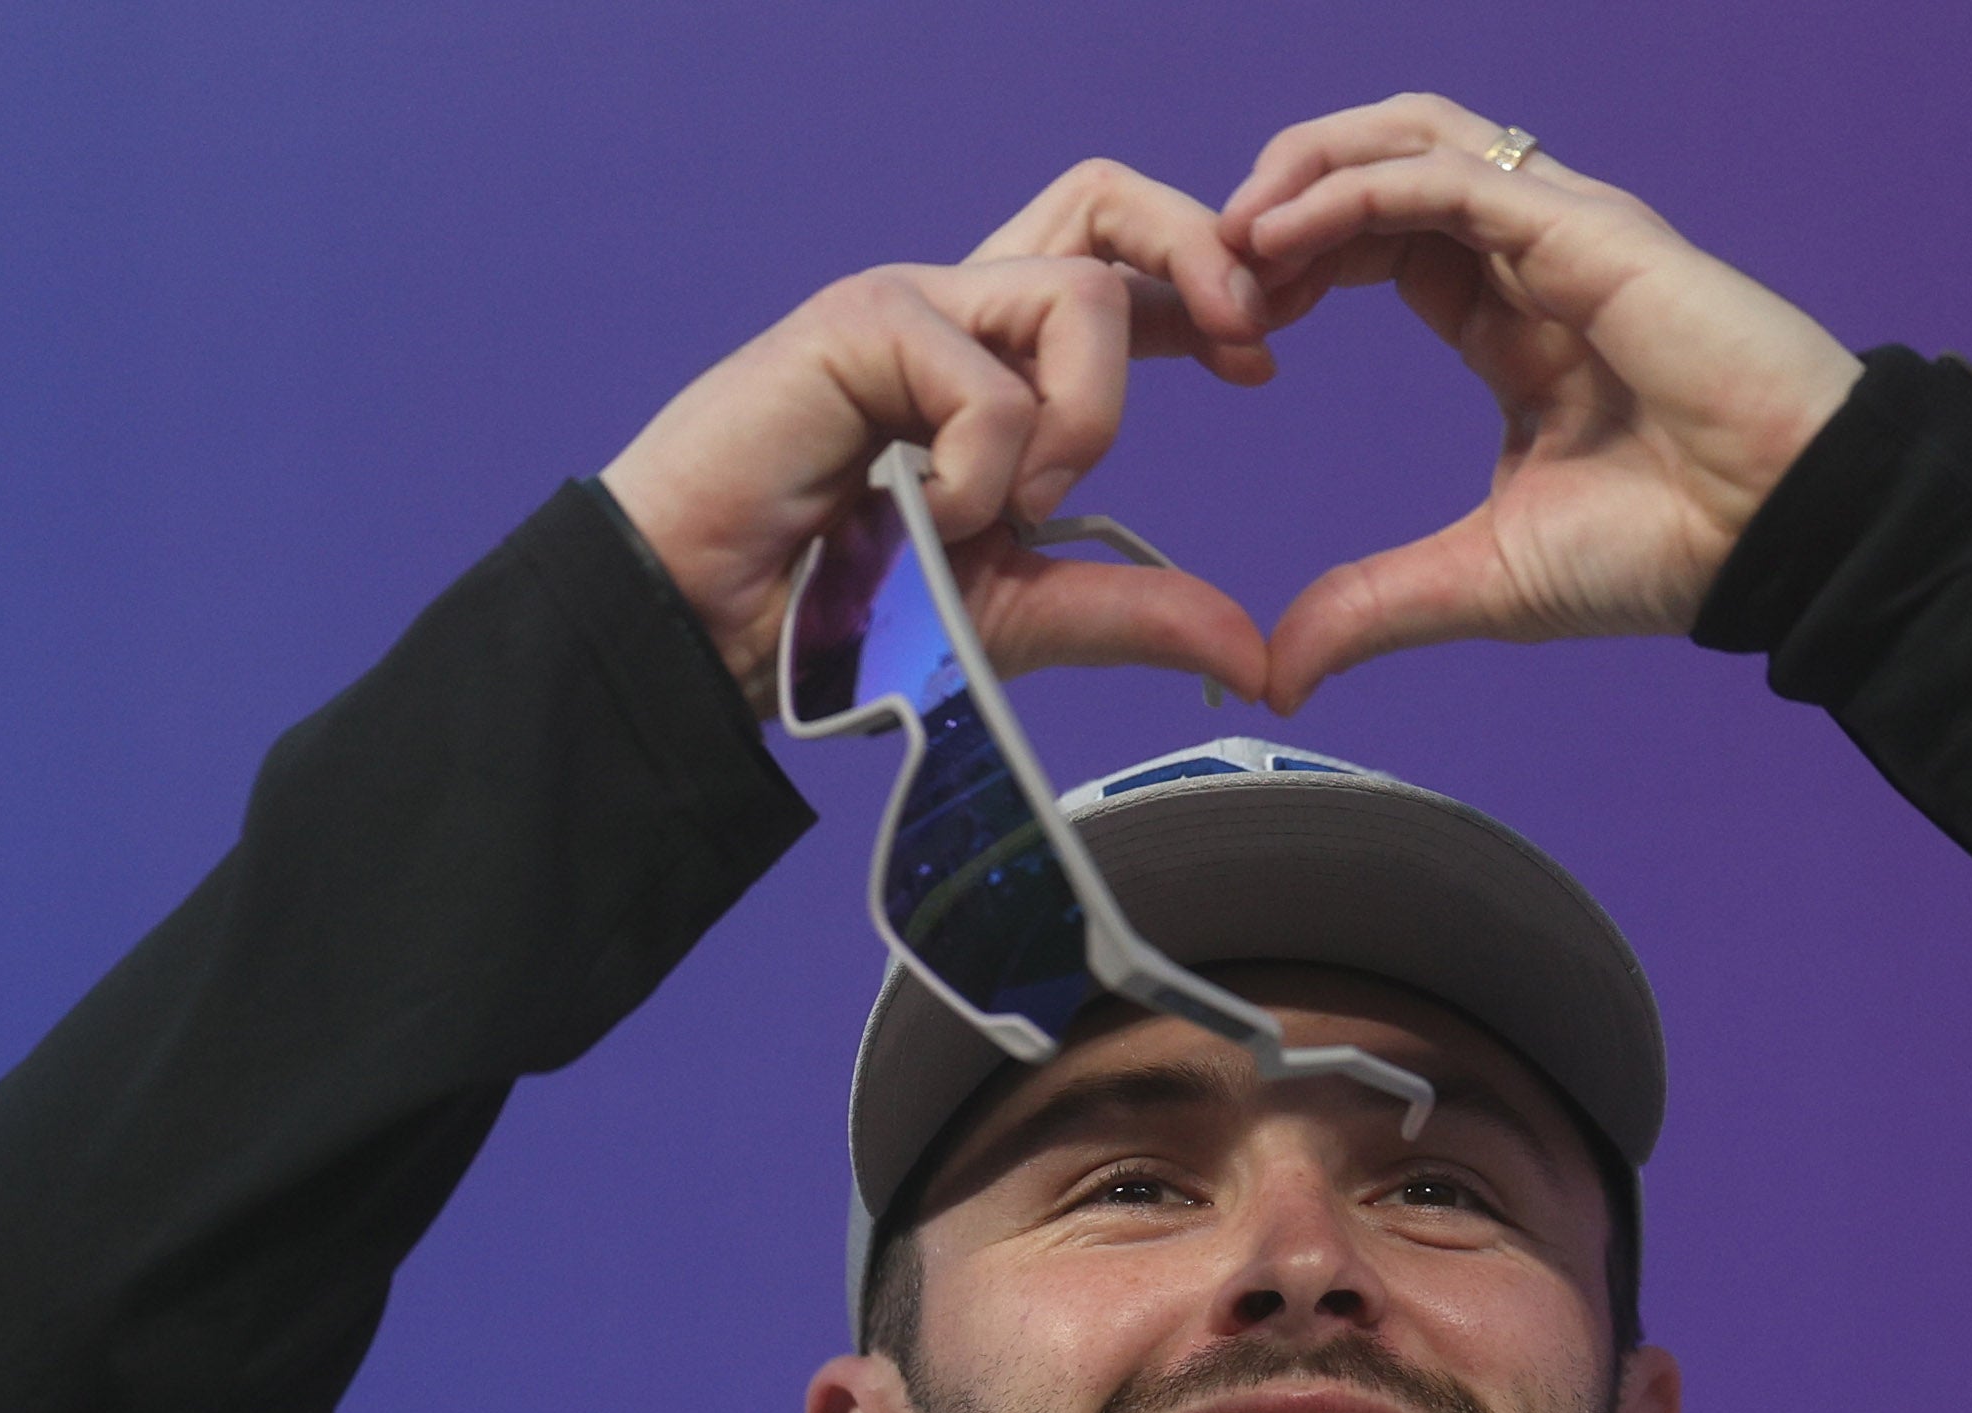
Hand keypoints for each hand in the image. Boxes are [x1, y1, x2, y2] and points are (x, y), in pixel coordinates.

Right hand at [598, 161, 1281, 703]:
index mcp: (997, 359)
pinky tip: (921, 521)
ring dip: (1083, 417)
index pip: (1116, 267)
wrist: (710, 631)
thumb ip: (1133, 615)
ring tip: (1009, 507)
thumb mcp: (1020, 617)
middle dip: (1195, 254)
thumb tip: (1255, 652)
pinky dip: (983, 475)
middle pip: (1103, 202)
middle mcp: (960, 313)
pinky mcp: (860, 323)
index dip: (1205, 287)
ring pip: (1077, 294)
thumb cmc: (844, 614)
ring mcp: (908, 306)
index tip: (1261, 363)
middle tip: (1244, 345)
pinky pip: (993, 385)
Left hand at [1223, 97, 1864, 708]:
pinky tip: (1283, 237)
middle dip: (1277, 207)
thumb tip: (1280, 670)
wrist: (1779, 541)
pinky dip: (1353, 190)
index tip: (1226, 333)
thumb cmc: (1672, 550)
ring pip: (1407, 138)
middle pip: (1378, 168)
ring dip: (1304, 170)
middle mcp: (1533, 256)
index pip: (1379, 244)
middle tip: (1205, 279)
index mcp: (1513, 322)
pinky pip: (1445, 174)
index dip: (1290, 269)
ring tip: (1230, 234)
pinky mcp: (1584, 227)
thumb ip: (1377, 608)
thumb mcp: (1484, 581)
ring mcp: (1561, 230)